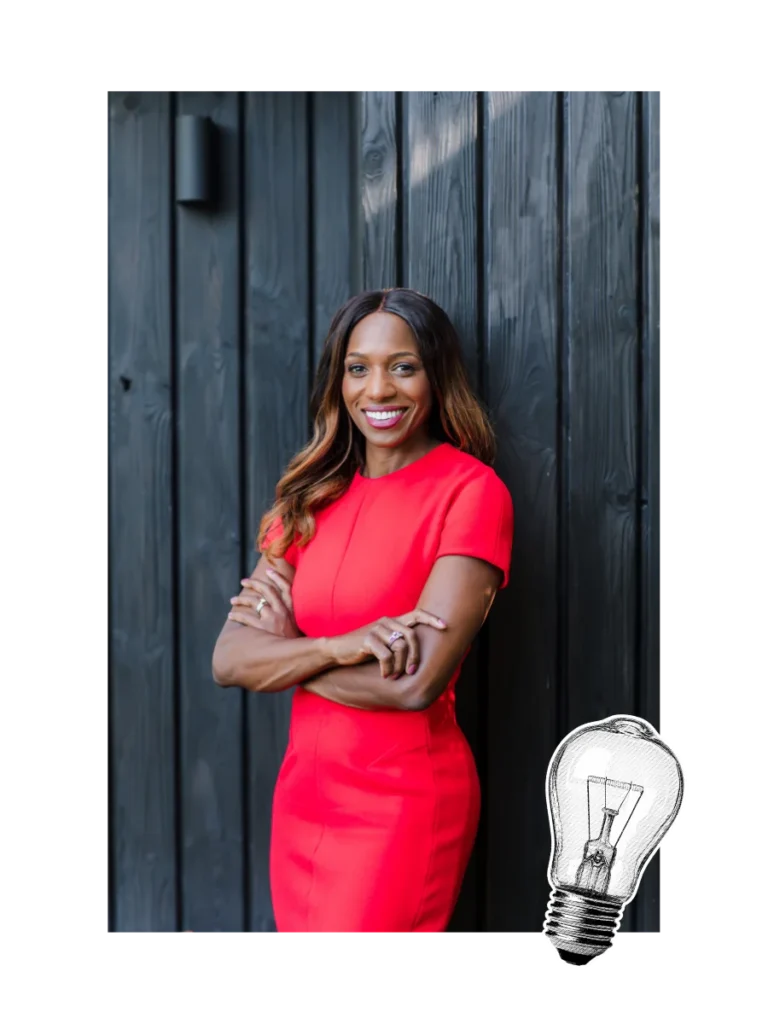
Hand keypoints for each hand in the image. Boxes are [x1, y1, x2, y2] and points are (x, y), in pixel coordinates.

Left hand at [228, 567, 300, 639]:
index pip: (287, 587)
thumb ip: (290, 617)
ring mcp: (273, 620)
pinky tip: (231, 615)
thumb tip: (280, 610)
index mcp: (292, 609)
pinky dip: (237, 615)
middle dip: (254, 584)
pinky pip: (246, 619)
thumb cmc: (296, 644)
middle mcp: (282, 611)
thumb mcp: (298, 627)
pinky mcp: (264, 630)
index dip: (278, 577)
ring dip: (241, 600)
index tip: (269, 571)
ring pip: (254, 602)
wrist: (299, 657)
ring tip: (232, 601)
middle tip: (243, 582)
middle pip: (267, 591)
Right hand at [329, 608, 446, 678]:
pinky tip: (384, 675)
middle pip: (412, 636)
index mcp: (392, 621)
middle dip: (416, 656)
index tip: (445, 627)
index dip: (432, 619)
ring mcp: (377, 630)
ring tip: (395, 675)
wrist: (337, 650)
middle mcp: (386, 622)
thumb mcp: (383, 642)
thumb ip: (398, 642)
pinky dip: (388, 669)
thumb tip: (419, 654)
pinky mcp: (368, 640)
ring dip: (400, 666)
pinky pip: (386, 656)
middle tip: (412, 672)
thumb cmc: (363, 649)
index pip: (416, 614)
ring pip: (400, 647)